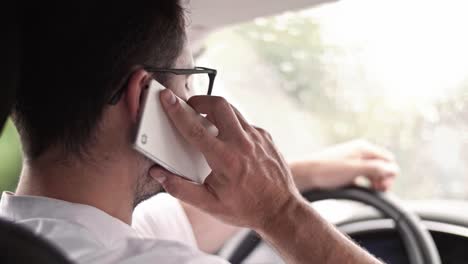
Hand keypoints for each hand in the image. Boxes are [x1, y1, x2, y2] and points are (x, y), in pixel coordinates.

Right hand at [150, 90, 301, 229]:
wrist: (280, 210)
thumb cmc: (246, 208)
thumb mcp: (209, 204)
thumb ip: (181, 189)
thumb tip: (160, 174)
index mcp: (225, 159)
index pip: (194, 129)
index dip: (177, 111)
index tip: (167, 98)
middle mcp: (242, 143)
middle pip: (218, 105)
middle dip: (200, 100)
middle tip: (190, 108)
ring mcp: (257, 138)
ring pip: (232, 110)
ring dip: (216, 110)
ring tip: (206, 121)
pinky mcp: (266, 137)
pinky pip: (245, 123)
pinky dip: (232, 125)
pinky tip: (229, 140)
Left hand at [291, 140, 398, 190]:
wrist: (304, 174)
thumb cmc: (327, 171)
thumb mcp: (356, 170)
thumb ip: (377, 169)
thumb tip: (394, 170)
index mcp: (364, 147)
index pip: (389, 160)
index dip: (390, 175)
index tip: (382, 187)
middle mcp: (359, 151)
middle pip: (382, 165)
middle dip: (383, 179)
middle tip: (378, 191)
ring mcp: (351, 160)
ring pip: (372, 172)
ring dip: (375, 182)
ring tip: (370, 192)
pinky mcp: (345, 170)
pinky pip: (361, 176)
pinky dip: (364, 183)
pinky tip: (358, 190)